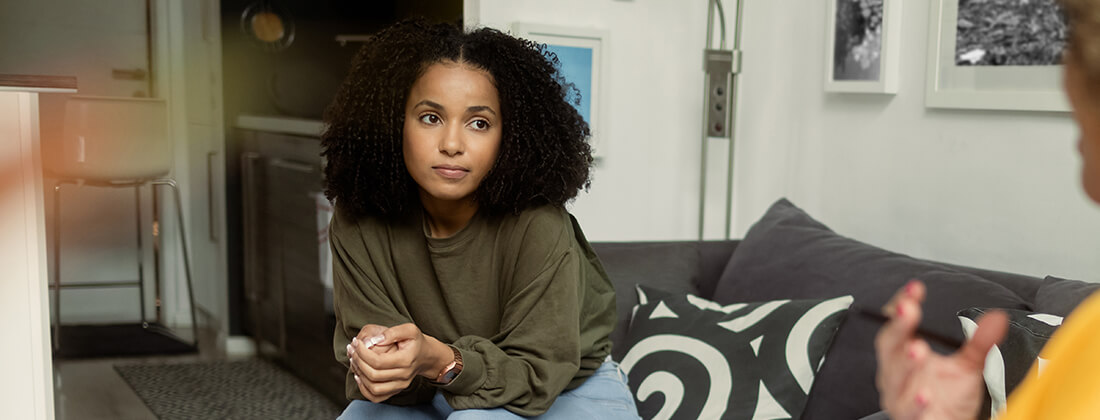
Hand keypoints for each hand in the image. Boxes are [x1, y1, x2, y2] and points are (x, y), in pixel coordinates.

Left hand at [346, 323, 450, 401]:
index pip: (378, 361)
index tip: (356, 343)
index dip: (363, 352)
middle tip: (352, 349)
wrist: (426, 356)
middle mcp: (403, 375)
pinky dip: (364, 389)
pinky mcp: (396, 390)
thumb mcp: (409, 329)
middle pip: (373, 374)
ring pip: (373, 388)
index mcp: (406, 360)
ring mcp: (400, 385)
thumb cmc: (416, 342)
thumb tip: (374, 340)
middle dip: (358, 361)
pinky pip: (376, 397)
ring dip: (359, 375)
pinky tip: (359, 375)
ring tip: (354, 361)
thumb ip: (392, 332)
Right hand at [874, 280, 1008, 419]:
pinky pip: (909, 410)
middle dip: (898, 326)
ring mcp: (899, 394)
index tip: (915, 289)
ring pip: (895, 376)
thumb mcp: (967, 366)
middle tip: (908, 309)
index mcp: (905, 352)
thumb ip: (979, 343)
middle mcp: (896, 371)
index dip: (901, 304)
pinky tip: (925, 394)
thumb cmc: (948, 397)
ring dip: (905, 362)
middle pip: (889, 344)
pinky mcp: (910, 418)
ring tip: (918, 348)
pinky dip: (915, 403)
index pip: (897, 323)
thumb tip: (997, 318)